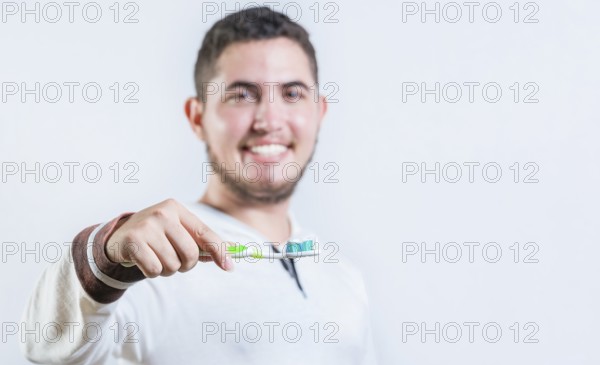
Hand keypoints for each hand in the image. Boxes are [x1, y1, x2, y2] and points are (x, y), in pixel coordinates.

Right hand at [105, 199, 233, 276]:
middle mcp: (162, 214)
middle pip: (190, 254)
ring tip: (157, 258)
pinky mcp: (132, 241)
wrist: (118, 236)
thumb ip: (202, 242)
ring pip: (172, 265)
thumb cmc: (156, 236)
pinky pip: (154, 269)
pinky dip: (152, 272)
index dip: (219, 252)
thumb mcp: (178, 231)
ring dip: (167, 269)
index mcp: (176, 209)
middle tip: (174, 261)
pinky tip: (144, 261)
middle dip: (185, 265)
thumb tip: (230, 256)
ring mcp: (146, 226)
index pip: (205, 233)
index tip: (229, 267)